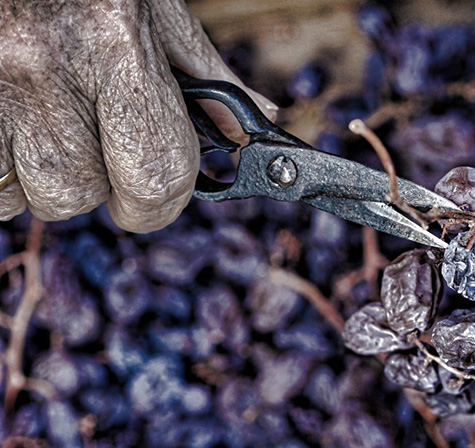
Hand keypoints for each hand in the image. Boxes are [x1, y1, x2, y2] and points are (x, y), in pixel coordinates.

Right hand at [0, 0, 275, 231]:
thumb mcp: (150, 5)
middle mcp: (46, 63)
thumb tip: (253, 126)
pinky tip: (15, 125)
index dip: (160, 205)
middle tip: (97, 147)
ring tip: (50, 124)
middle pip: (80, 192)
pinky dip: (0, 170)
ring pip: (24, 193)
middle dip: (97, 185)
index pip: (157, 173)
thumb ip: (201, 73)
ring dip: (43, 177)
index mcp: (117, 41)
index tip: (153, 202)